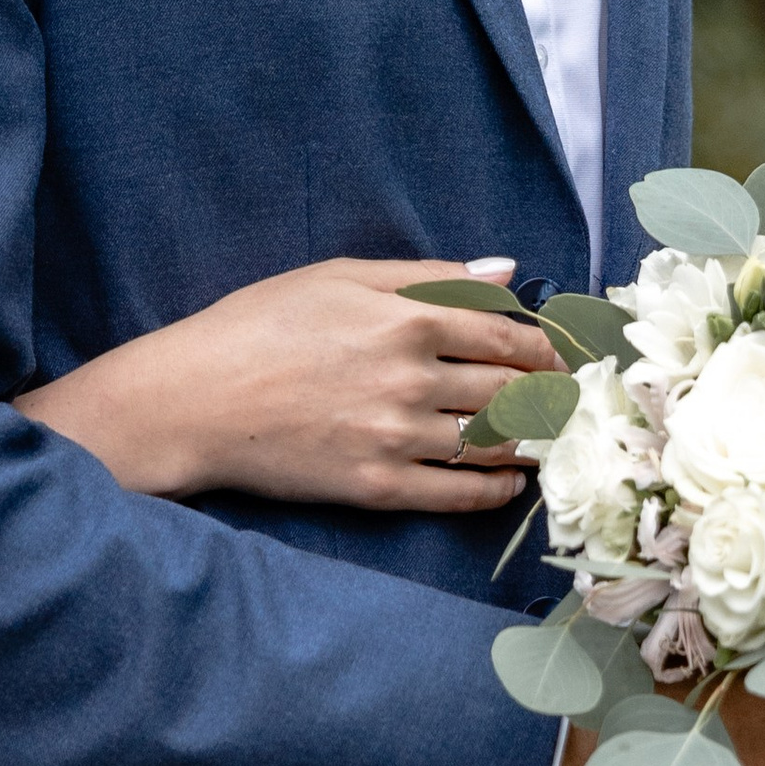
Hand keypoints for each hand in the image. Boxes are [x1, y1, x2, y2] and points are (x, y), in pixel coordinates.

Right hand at [18, 259, 561, 507]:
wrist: (196, 399)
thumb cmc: (261, 324)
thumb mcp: (339, 275)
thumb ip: (428, 275)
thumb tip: (504, 271)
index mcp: (405, 321)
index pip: (503, 334)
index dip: (539, 346)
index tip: (556, 352)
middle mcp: (410, 381)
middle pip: (508, 390)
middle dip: (546, 394)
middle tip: (568, 397)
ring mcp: (395, 439)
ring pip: (492, 444)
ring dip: (532, 442)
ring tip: (551, 437)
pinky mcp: (376, 487)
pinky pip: (457, 495)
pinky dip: (495, 490)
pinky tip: (510, 482)